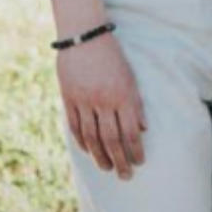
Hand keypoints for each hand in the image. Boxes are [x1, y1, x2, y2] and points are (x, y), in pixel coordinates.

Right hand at [57, 36, 146, 178]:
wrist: (83, 36)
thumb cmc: (112, 56)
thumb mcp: (130, 76)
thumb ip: (136, 103)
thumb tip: (143, 129)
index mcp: (122, 95)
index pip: (131, 131)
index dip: (136, 150)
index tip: (140, 162)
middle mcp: (103, 101)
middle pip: (112, 139)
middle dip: (120, 160)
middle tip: (125, 176)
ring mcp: (84, 101)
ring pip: (92, 137)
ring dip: (100, 156)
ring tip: (107, 168)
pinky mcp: (69, 99)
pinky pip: (75, 126)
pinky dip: (82, 142)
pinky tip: (89, 152)